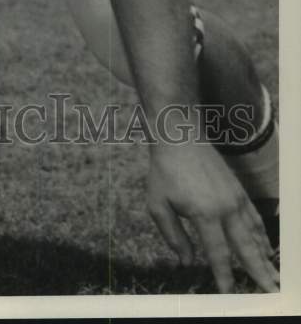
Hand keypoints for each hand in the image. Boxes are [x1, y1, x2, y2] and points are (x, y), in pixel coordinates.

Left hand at [147, 140, 278, 292]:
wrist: (179, 136)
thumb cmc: (164, 171)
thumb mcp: (158, 204)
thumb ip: (173, 236)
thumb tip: (186, 262)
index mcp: (205, 214)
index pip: (218, 252)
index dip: (224, 275)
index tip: (229, 293)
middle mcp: (226, 208)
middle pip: (245, 247)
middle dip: (257, 271)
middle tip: (270, 291)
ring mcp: (235, 198)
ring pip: (254, 234)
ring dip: (264, 256)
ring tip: (272, 276)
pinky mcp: (238, 189)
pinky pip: (254, 217)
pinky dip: (261, 234)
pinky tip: (265, 246)